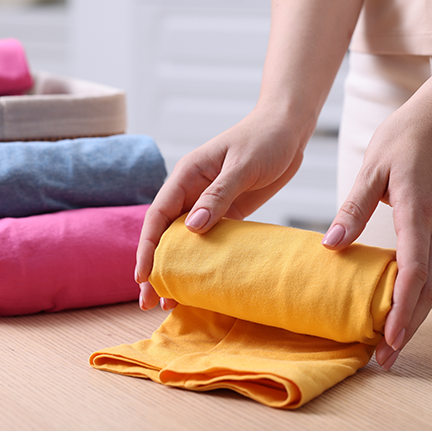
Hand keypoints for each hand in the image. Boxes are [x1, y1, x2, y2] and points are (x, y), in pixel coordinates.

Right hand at [135, 107, 310, 310]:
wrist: (288, 128)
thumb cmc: (264, 138)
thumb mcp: (242, 166)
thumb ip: (218, 195)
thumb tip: (192, 228)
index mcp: (186, 175)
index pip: (158, 216)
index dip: (148, 248)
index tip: (143, 276)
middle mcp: (191, 191)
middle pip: (165, 234)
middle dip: (156, 267)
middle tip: (150, 301)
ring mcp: (208, 203)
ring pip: (185, 242)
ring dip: (178, 270)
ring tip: (171, 302)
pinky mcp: (228, 211)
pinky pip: (210, 241)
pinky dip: (203, 263)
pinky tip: (201, 284)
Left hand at [322, 96, 431, 369]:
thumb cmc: (404, 139)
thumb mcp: (371, 169)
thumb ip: (352, 209)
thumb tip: (331, 245)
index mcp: (418, 214)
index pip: (414, 273)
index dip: (402, 310)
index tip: (388, 338)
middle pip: (428, 290)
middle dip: (409, 327)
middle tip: (386, 358)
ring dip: (416, 316)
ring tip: (392, 344)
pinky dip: (420, 296)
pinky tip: (401, 307)